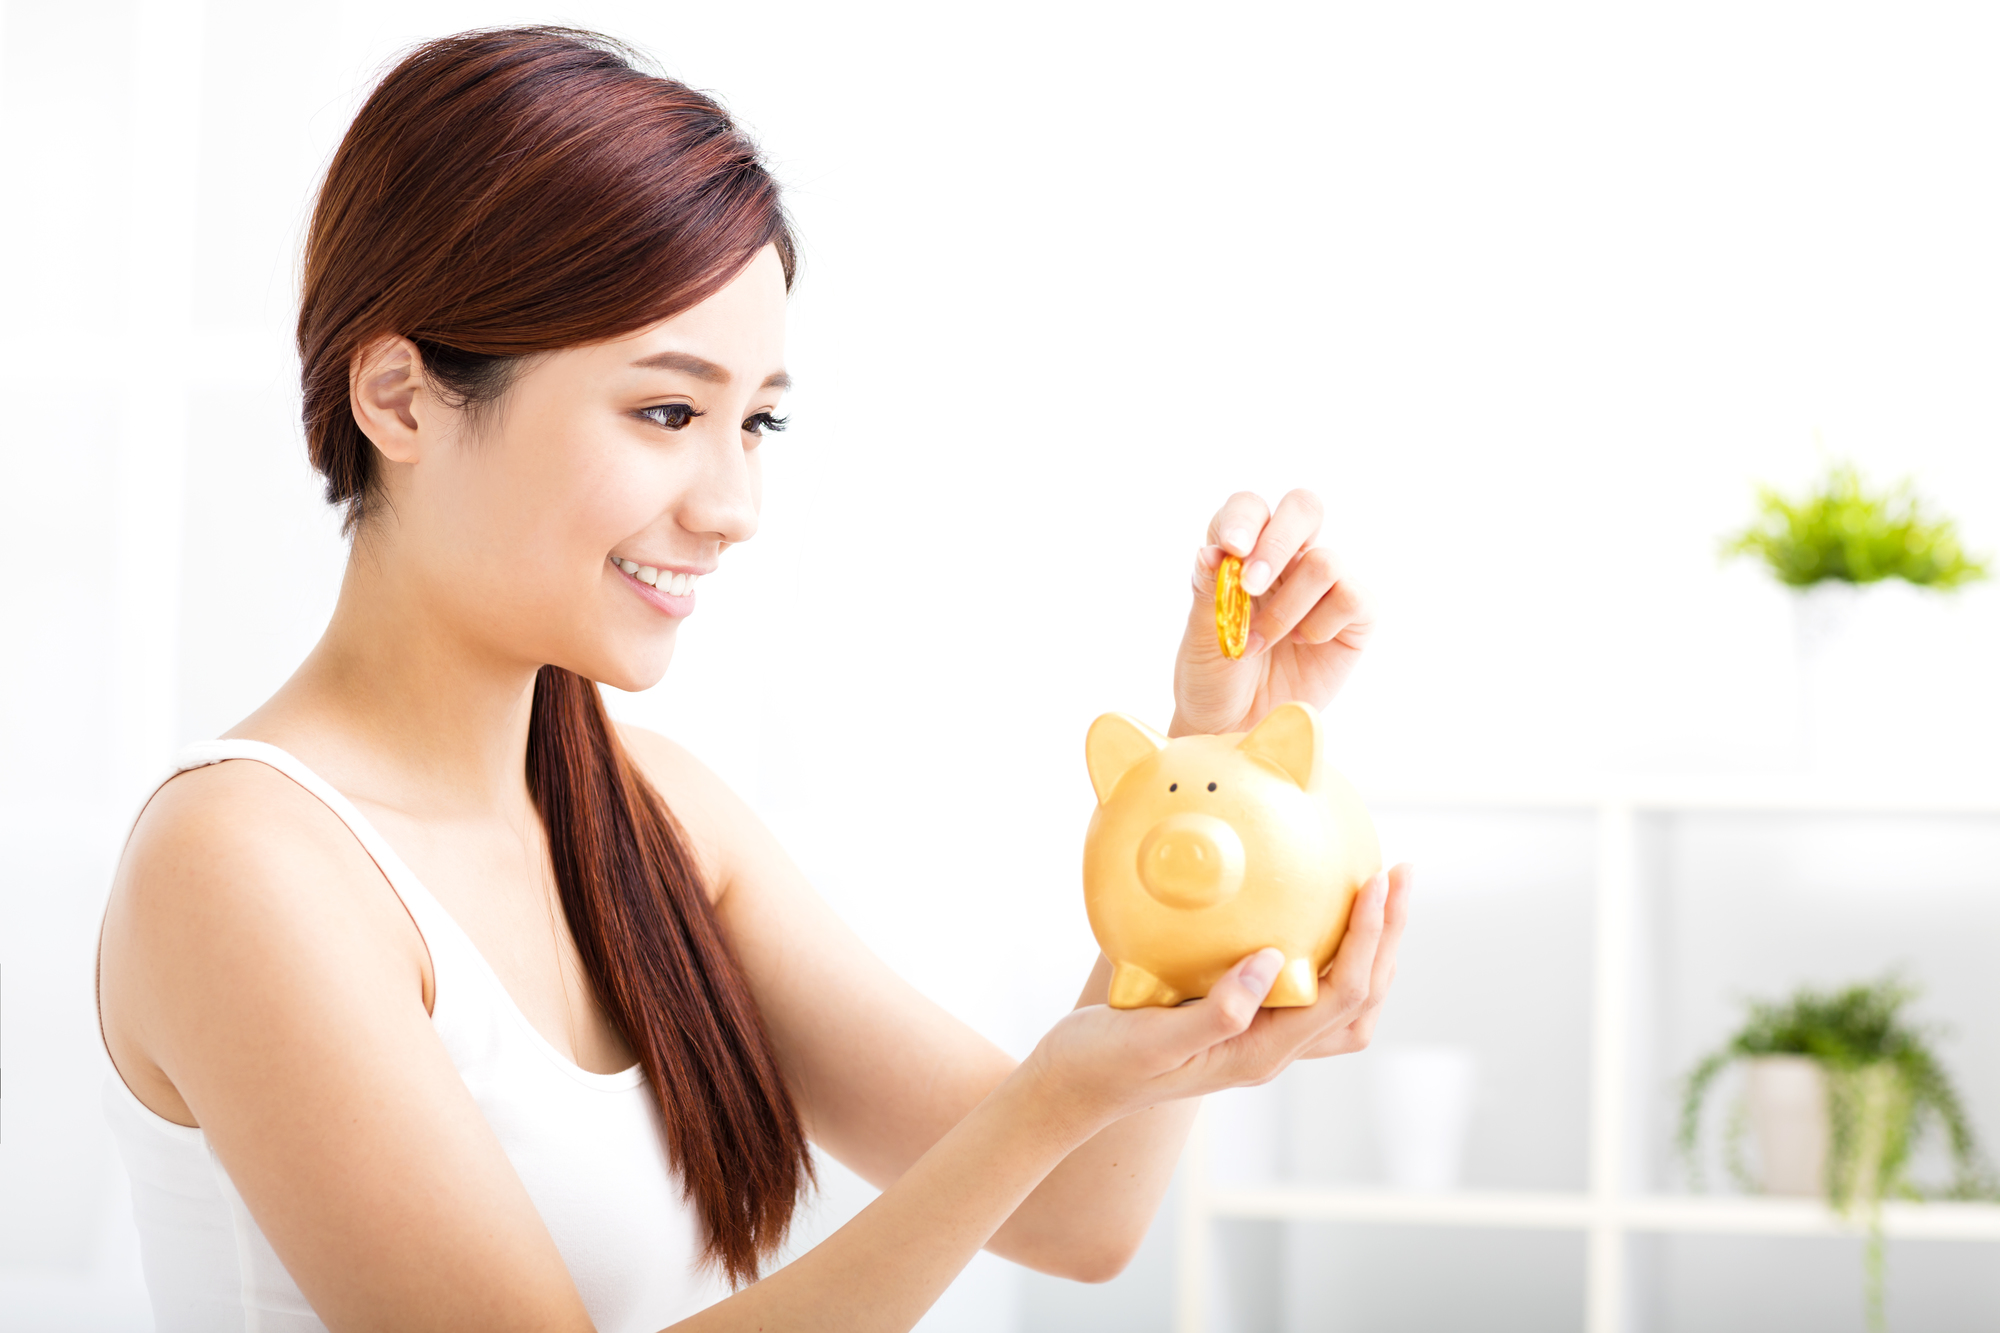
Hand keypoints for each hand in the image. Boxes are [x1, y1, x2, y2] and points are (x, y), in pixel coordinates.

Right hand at [1024, 864, 1412, 1126]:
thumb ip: (1215, 1010)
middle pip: (1360, 998)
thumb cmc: (1105, 1064)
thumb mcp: (1152, 1039)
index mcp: (1261, 1053)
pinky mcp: (1242, 1021)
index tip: (1375, 883)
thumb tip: (1268, 961)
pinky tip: (1313, 913)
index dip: (1368, 939)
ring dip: (1371, 948)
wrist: (1073, 1085)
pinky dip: (1329, 951)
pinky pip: (1306, 987)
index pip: (1341, 996)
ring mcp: (1261, 1038)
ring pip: (1343, 999)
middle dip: (1388, 938)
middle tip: (1401, 875)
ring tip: (1379, 895)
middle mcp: (1272, 1049)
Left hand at [1171, 489, 1373, 736]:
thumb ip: (1209, 588)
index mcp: (1242, 551)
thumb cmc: (1213, 675)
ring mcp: (1323, 585)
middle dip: (1278, 541)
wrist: (1234, 727)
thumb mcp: (1200, 634)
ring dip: (1286, 608)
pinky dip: (1320, 625)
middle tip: (1251, 584)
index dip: (1243, 519)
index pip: (1250, 507)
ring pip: (1325, 560)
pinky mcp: (1354, 616)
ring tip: (1258, 644)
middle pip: (1303, 508)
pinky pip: (1351, 597)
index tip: (1230, 550)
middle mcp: (1286, 559)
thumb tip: (1212, 551)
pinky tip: (1302, 644)